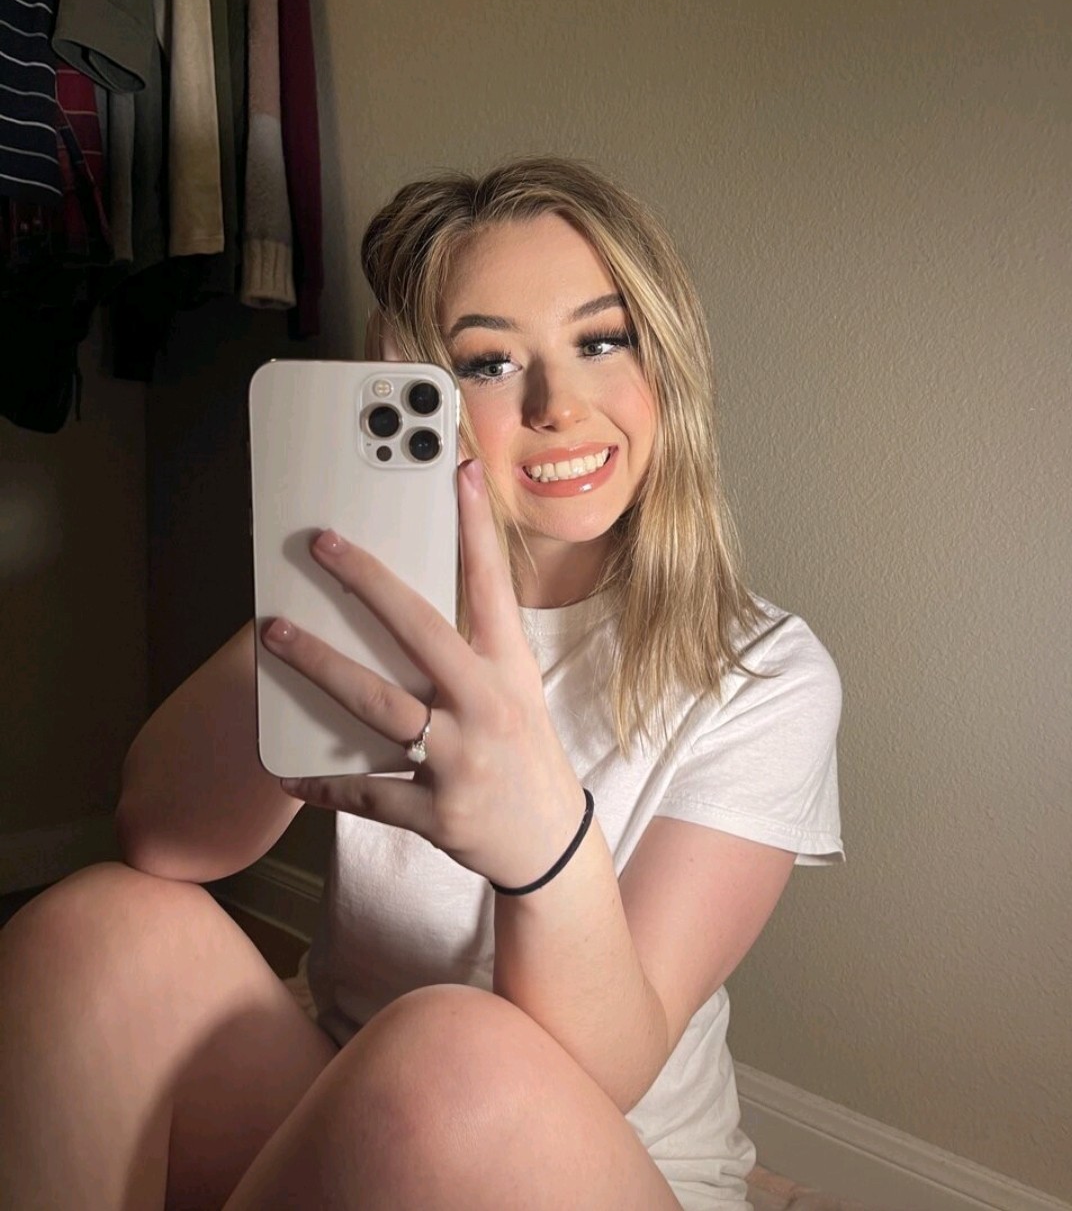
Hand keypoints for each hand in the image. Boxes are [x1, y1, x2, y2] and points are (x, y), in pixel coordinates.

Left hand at [261, 459, 586, 887]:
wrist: (550, 845)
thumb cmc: (525, 753)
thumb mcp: (515, 692)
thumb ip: (471, 649)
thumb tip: (407, 602)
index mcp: (509, 671)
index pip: (493, 585)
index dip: (476, 527)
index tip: (458, 473)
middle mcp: (486, 706)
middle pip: (419, 631)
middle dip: (365, 582)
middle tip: (321, 545)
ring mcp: (460, 760)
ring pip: (377, 704)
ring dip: (319, 667)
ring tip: (275, 636)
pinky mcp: (436, 812)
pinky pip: (365, 793)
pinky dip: (322, 784)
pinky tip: (286, 773)